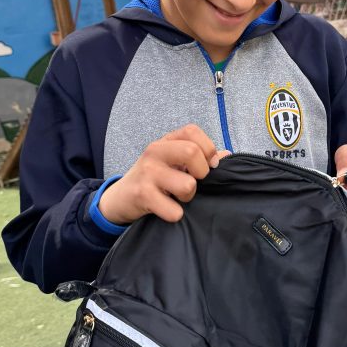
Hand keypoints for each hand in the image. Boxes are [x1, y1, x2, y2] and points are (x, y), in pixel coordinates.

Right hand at [98, 124, 229, 224]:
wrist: (120, 198)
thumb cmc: (153, 179)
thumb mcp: (172, 163)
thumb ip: (198, 157)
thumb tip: (226, 155)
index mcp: (166, 142)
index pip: (192, 131)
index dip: (208, 149)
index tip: (209, 166)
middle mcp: (155, 152)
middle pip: (192, 153)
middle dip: (202, 173)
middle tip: (194, 182)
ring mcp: (147, 173)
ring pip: (188, 185)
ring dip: (188, 197)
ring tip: (178, 197)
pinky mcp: (142, 195)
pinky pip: (174, 211)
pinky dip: (175, 214)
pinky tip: (167, 209)